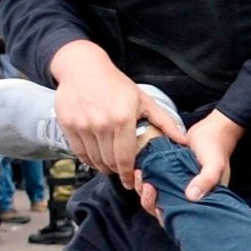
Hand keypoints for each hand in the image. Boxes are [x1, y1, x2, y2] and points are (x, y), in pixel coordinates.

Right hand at [47, 41, 187, 180]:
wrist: (83, 68)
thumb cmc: (116, 85)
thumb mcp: (144, 101)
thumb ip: (164, 122)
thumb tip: (183, 140)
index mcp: (122, 120)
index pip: (125, 158)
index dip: (128, 174)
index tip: (131, 182)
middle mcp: (101, 125)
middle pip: (109, 162)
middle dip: (117, 172)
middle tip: (123, 174)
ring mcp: (82, 125)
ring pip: (93, 159)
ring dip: (102, 167)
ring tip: (110, 166)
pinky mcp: (67, 125)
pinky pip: (78, 152)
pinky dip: (88, 159)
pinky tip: (95, 158)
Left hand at [139, 109, 243, 214]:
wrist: (210, 130)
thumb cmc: (215, 149)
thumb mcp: (215, 164)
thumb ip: (207, 180)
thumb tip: (191, 197)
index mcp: (200, 200)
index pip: (180, 217)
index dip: (166, 215)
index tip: (158, 206)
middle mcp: (187, 196)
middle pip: (163, 209)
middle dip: (150, 202)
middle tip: (147, 186)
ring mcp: (176, 185)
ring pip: (155, 196)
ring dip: (144, 190)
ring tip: (140, 175)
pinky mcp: (168, 174)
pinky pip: (154, 182)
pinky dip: (145, 179)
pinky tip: (140, 170)